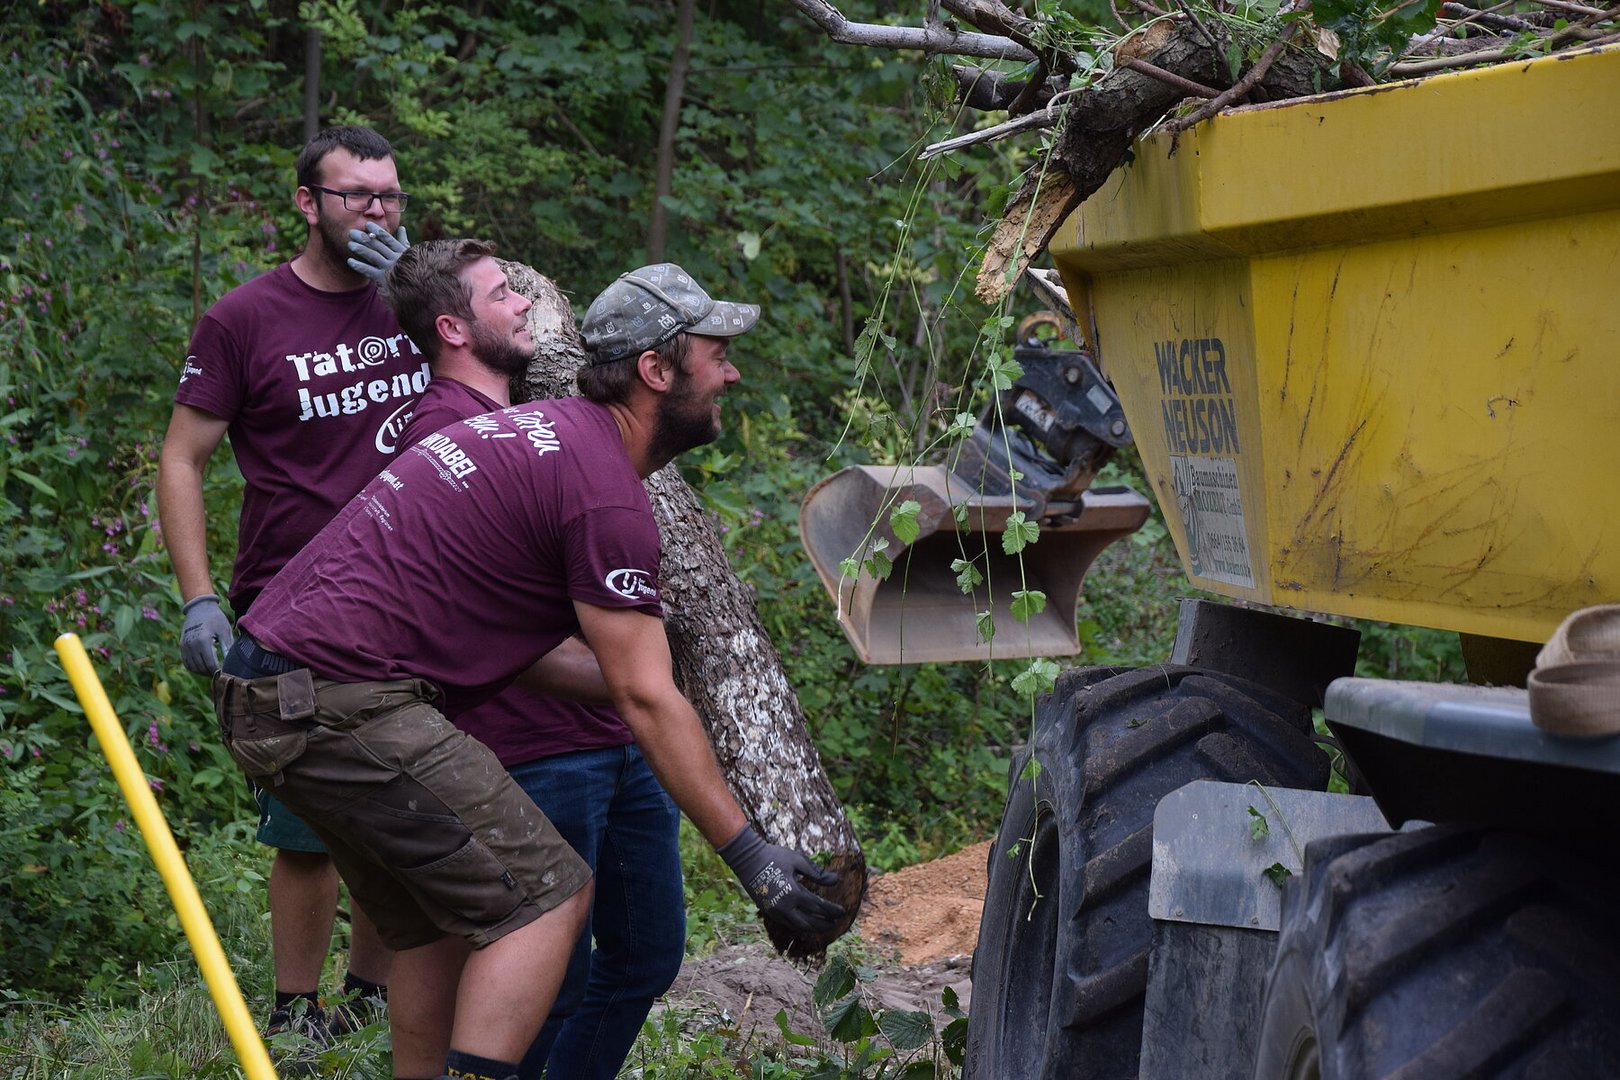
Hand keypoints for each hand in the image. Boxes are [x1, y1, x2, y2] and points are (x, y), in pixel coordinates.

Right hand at [179, 594, 234, 673]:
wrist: (199, 608)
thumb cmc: (215, 618)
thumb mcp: (224, 630)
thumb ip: (227, 647)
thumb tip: (231, 663)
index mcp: (203, 640)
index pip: (210, 664)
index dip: (218, 672)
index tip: (225, 675)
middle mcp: (191, 644)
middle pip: (201, 667)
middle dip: (211, 673)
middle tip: (221, 676)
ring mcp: (185, 645)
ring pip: (193, 667)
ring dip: (203, 672)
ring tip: (213, 672)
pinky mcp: (182, 645)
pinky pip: (186, 662)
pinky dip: (194, 667)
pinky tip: (203, 667)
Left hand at [346, 223, 409, 284]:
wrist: (413, 289)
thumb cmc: (411, 269)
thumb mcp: (409, 254)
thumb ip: (403, 241)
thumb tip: (401, 227)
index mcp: (401, 251)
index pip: (388, 239)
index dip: (377, 231)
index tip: (367, 225)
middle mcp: (395, 259)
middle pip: (378, 246)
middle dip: (364, 238)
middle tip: (352, 232)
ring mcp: (389, 269)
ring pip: (373, 256)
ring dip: (360, 249)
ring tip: (350, 244)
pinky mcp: (383, 279)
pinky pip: (369, 271)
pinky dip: (359, 266)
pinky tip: (350, 261)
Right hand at [717, 825, 844, 934]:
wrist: (747, 860)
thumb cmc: (774, 857)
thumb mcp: (798, 860)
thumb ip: (816, 872)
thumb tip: (836, 881)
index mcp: (793, 893)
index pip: (818, 907)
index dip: (832, 911)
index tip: (842, 912)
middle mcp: (784, 907)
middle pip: (809, 923)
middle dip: (824, 925)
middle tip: (835, 923)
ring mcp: (775, 911)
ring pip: (797, 926)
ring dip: (812, 928)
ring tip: (823, 926)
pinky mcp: (768, 911)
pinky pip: (787, 923)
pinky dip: (799, 924)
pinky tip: (806, 921)